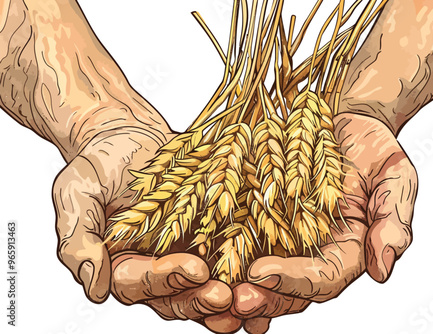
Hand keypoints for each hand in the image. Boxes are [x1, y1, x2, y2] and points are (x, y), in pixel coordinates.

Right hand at [52, 128, 235, 331]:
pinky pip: (231, 256)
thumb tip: (94, 289)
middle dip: (203, 297)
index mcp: (122, 265)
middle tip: (225, 293)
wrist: (128, 136)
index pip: (141, 285)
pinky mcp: (213, 235)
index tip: (192, 269)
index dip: (166, 280)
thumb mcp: (76, 196)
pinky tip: (267, 271)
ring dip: (230, 297)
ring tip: (251, 297)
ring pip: (208, 286)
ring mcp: (187, 252)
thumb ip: (79, 241)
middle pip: (179, 297)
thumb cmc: (98, 164)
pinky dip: (247, 267)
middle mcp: (157, 267)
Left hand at [231, 113, 417, 332]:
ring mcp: (283, 237)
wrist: (342, 119)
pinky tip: (197, 258)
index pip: (322, 278)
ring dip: (234, 285)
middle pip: (286, 287)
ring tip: (209, 288)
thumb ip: (392, 221)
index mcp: (346, 251)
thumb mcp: (394, 176)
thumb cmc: (372, 147)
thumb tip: (383, 270)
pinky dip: (219, 254)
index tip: (263, 272)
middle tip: (230, 297)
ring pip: (257, 274)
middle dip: (259, 295)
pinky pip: (237, 240)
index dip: (294, 280)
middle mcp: (312, 251)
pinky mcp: (258, 216)